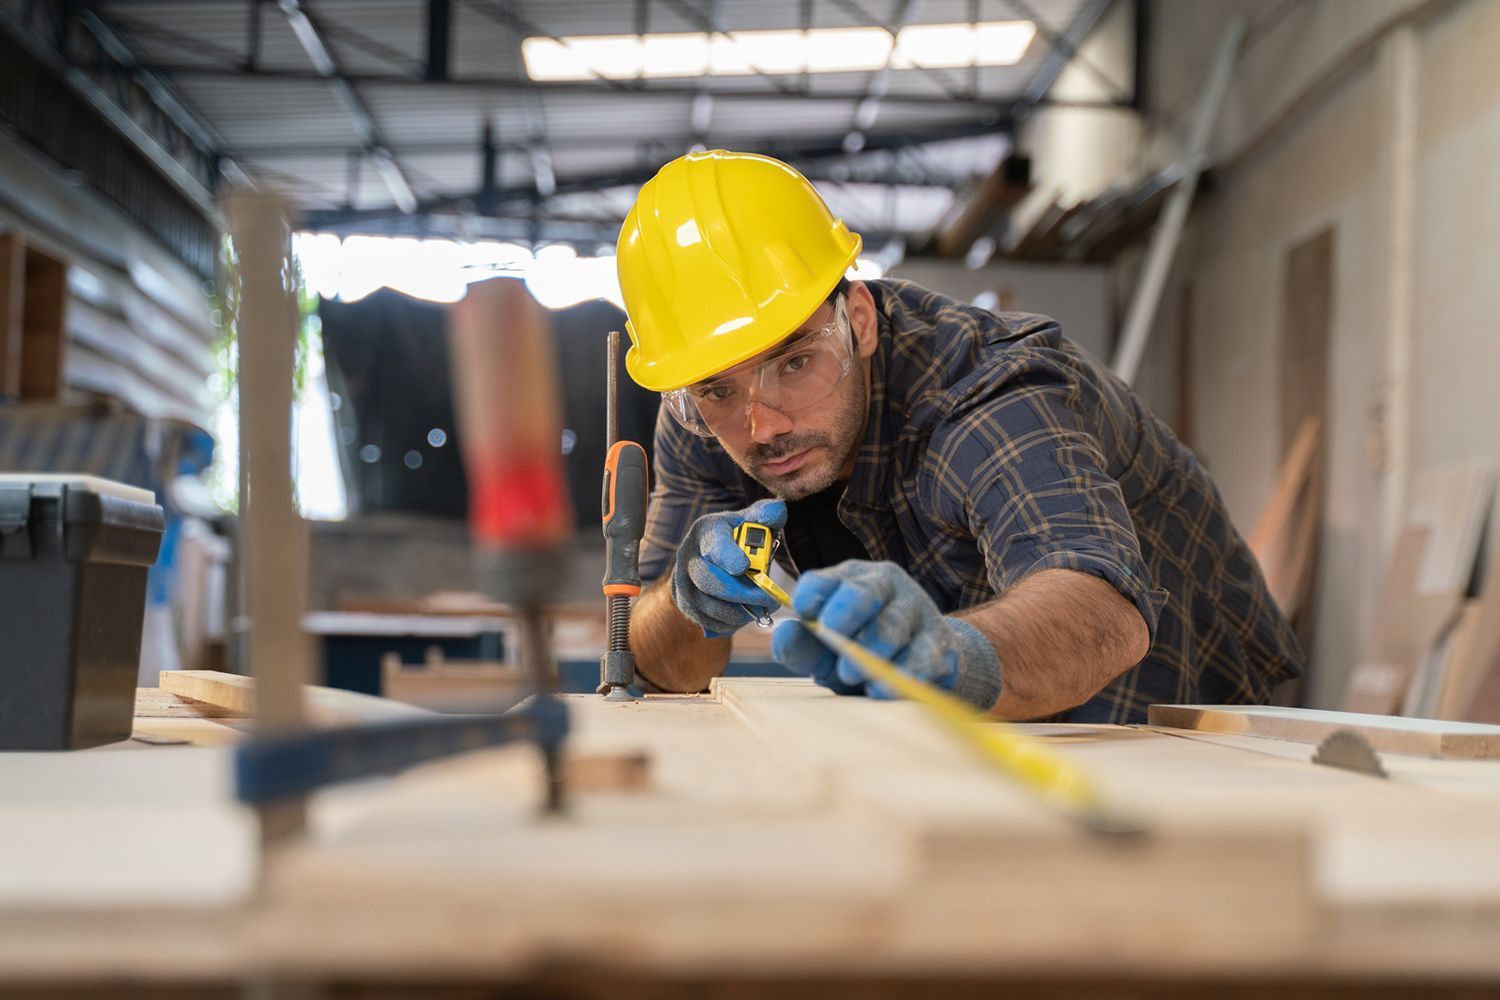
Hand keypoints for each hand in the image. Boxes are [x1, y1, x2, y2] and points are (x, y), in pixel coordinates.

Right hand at [671, 499, 786, 636]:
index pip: (714, 544)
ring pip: (710, 606)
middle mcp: (689, 556)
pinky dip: (730, 623)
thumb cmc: (735, 538)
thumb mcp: (749, 520)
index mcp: (706, 531)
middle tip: (769, 599)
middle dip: (743, 594)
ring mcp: (683, 582)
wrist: (704, 558)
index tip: (744, 566)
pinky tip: (744, 613)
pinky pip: (708, 621)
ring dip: (740, 611)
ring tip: (760, 608)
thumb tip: (776, 512)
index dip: (728, 556)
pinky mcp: (685, 604)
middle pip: (710, 581)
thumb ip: (766, 514)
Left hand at [770, 560, 1002, 709]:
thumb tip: (783, 635)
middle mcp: (885, 586)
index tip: (804, 612)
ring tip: (852, 676)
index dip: (810, 596)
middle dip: (845, 614)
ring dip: (869, 654)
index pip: (821, 582)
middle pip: (864, 592)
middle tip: (833, 639)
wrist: (923, 665)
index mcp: (848, 581)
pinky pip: (923, 658)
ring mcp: (916, 611)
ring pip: (893, 626)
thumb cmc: (861, 653)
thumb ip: (802, 646)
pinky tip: (884, 690)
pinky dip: (901, 676)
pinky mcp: (939, 643)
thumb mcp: (826, 652)